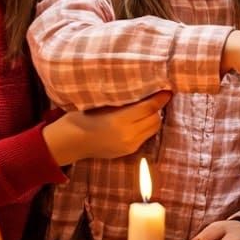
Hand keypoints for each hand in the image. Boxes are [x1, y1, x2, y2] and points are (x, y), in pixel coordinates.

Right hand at [44, 91, 170, 164]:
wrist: (72, 141)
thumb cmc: (84, 116)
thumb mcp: (102, 103)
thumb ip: (125, 99)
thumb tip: (147, 88)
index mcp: (119, 121)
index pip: (149, 108)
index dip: (160, 98)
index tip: (168, 89)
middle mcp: (127, 135)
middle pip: (155, 119)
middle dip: (157, 108)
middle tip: (155, 96)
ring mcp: (129, 146)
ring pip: (153, 129)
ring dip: (153, 117)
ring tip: (148, 107)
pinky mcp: (129, 151)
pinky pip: (146, 136)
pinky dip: (146, 126)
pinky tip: (139, 119)